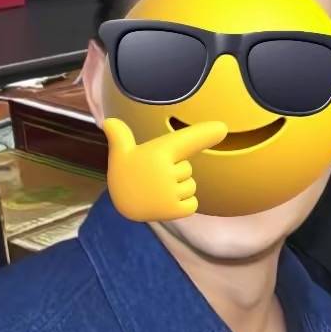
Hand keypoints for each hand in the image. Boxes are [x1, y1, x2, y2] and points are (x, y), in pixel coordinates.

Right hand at [104, 117, 226, 222]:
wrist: (120, 205)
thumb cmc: (125, 174)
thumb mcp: (121, 152)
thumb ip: (120, 135)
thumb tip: (107, 121)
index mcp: (158, 153)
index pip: (186, 141)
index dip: (204, 134)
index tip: (223, 128)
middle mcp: (165, 171)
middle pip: (188, 169)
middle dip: (176, 172)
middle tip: (155, 177)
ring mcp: (170, 192)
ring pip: (191, 186)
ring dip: (180, 188)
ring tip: (160, 190)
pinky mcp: (174, 210)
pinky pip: (193, 203)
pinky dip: (185, 203)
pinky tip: (168, 201)